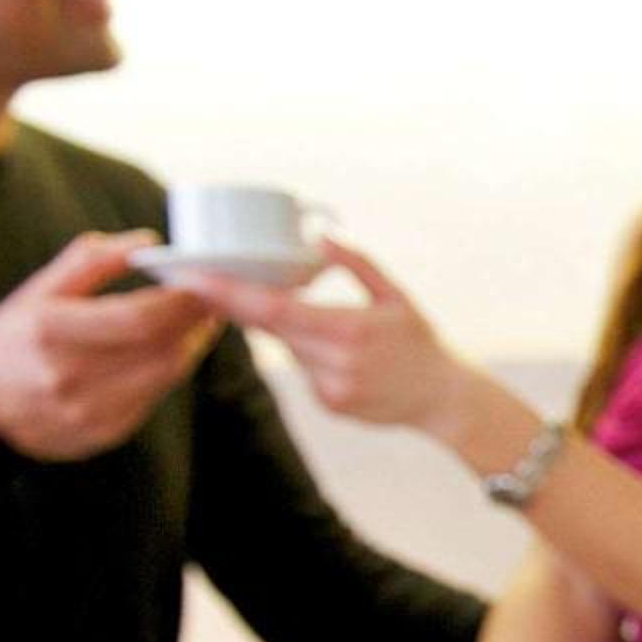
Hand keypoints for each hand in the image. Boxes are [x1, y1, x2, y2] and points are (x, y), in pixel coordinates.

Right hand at [0, 230, 218, 459]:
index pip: (140, 318)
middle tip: (214, 295)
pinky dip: (171, 369)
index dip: (182, 300)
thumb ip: (89, 264)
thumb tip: (146, 241)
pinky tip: (174, 348)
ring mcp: (88, 411)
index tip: (203, 279)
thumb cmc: (12, 341)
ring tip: (201, 318)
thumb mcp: (35, 293)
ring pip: (167, 375)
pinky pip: (154, 396)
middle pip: (162, 347)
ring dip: (192, 344)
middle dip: (196, 319)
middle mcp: (70, 376)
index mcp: (51, 331)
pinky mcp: (104, 433)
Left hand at [188, 237, 475, 435]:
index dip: (229, 294)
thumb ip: (357, 264)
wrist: (445, 401)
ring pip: (286, 348)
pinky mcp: (329, 405)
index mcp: (350, 330)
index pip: (273, 310)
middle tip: (204, 279)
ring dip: (288, 329)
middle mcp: (335, 363)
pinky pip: (302, 369)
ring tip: (333, 326)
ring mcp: (329, 389)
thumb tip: (321, 236)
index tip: (195, 278)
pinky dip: (309, 354)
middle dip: (237, 304)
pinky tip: (347, 357)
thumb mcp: (396, 296)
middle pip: (268, 328)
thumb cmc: (422, 342)